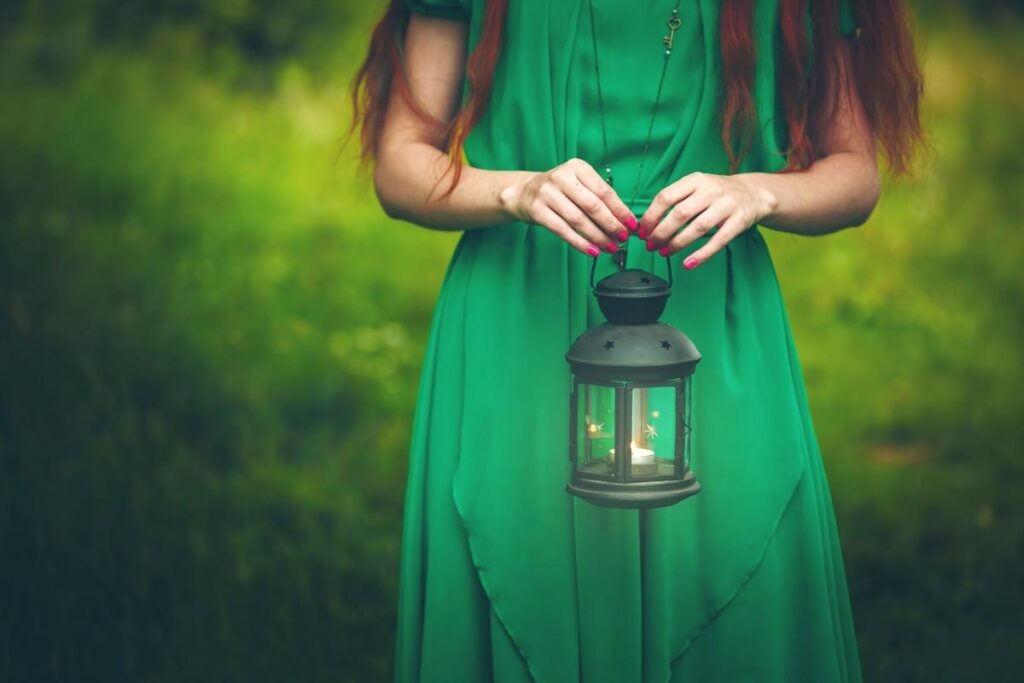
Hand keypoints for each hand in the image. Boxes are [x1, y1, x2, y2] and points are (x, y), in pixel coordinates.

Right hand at [499, 158, 638, 255]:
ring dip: (597, 237)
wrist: (524, 193)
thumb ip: (599, 198)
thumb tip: (625, 221)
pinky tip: (592, 251)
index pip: (604, 191)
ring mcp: (547, 193)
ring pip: (578, 220)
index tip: (632, 225)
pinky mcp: (537, 210)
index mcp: (577, 168)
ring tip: (610, 248)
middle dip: (611, 225)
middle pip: (592, 206)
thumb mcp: (578, 185)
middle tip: (623, 238)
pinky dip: (580, 243)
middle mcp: (562, 177)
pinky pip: (563, 230)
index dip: (620, 210)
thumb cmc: (559, 191)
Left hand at [637, 172, 777, 268]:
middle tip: (651, 245)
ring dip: (677, 243)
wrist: (753, 193)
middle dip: (661, 233)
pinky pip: (718, 241)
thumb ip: (675, 201)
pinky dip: (701, 254)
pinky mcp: (739, 221)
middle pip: (680, 214)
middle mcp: (711, 190)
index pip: (666, 197)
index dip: (651, 217)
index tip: (642, 232)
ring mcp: (726, 205)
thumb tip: (647, 224)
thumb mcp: (696, 187)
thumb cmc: (716, 194)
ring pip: (698, 228)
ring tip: (664, 252)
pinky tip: (688, 263)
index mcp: (695, 180)